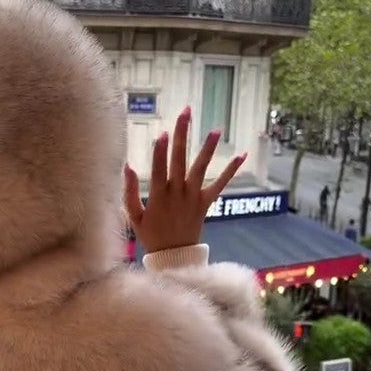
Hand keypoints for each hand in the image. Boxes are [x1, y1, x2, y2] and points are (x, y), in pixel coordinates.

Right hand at [124, 107, 246, 253]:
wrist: (173, 256)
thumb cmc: (151, 235)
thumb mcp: (134, 217)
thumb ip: (128, 192)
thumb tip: (127, 166)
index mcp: (158, 196)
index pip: (159, 169)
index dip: (160, 152)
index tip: (162, 134)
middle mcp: (177, 193)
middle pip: (179, 159)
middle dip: (181, 135)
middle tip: (185, 113)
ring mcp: (192, 197)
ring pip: (201, 168)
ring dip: (208, 148)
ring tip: (216, 129)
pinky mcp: (205, 203)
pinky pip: (220, 185)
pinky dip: (231, 171)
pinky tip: (242, 155)